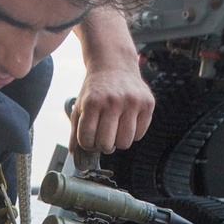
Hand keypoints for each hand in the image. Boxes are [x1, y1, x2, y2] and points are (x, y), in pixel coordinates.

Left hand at [71, 5, 154, 155]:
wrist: (114, 65)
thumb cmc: (96, 90)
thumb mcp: (80, 107)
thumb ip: (75, 133)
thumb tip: (76, 158)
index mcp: (92, 102)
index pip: (87, 140)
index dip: (88, 143)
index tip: (90, 136)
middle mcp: (113, 101)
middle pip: (106, 145)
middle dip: (103, 144)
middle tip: (103, 134)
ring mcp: (132, 102)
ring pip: (125, 143)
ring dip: (118, 141)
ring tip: (115, 128)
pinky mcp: (147, 103)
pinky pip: (139, 135)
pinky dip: (132, 134)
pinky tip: (127, 121)